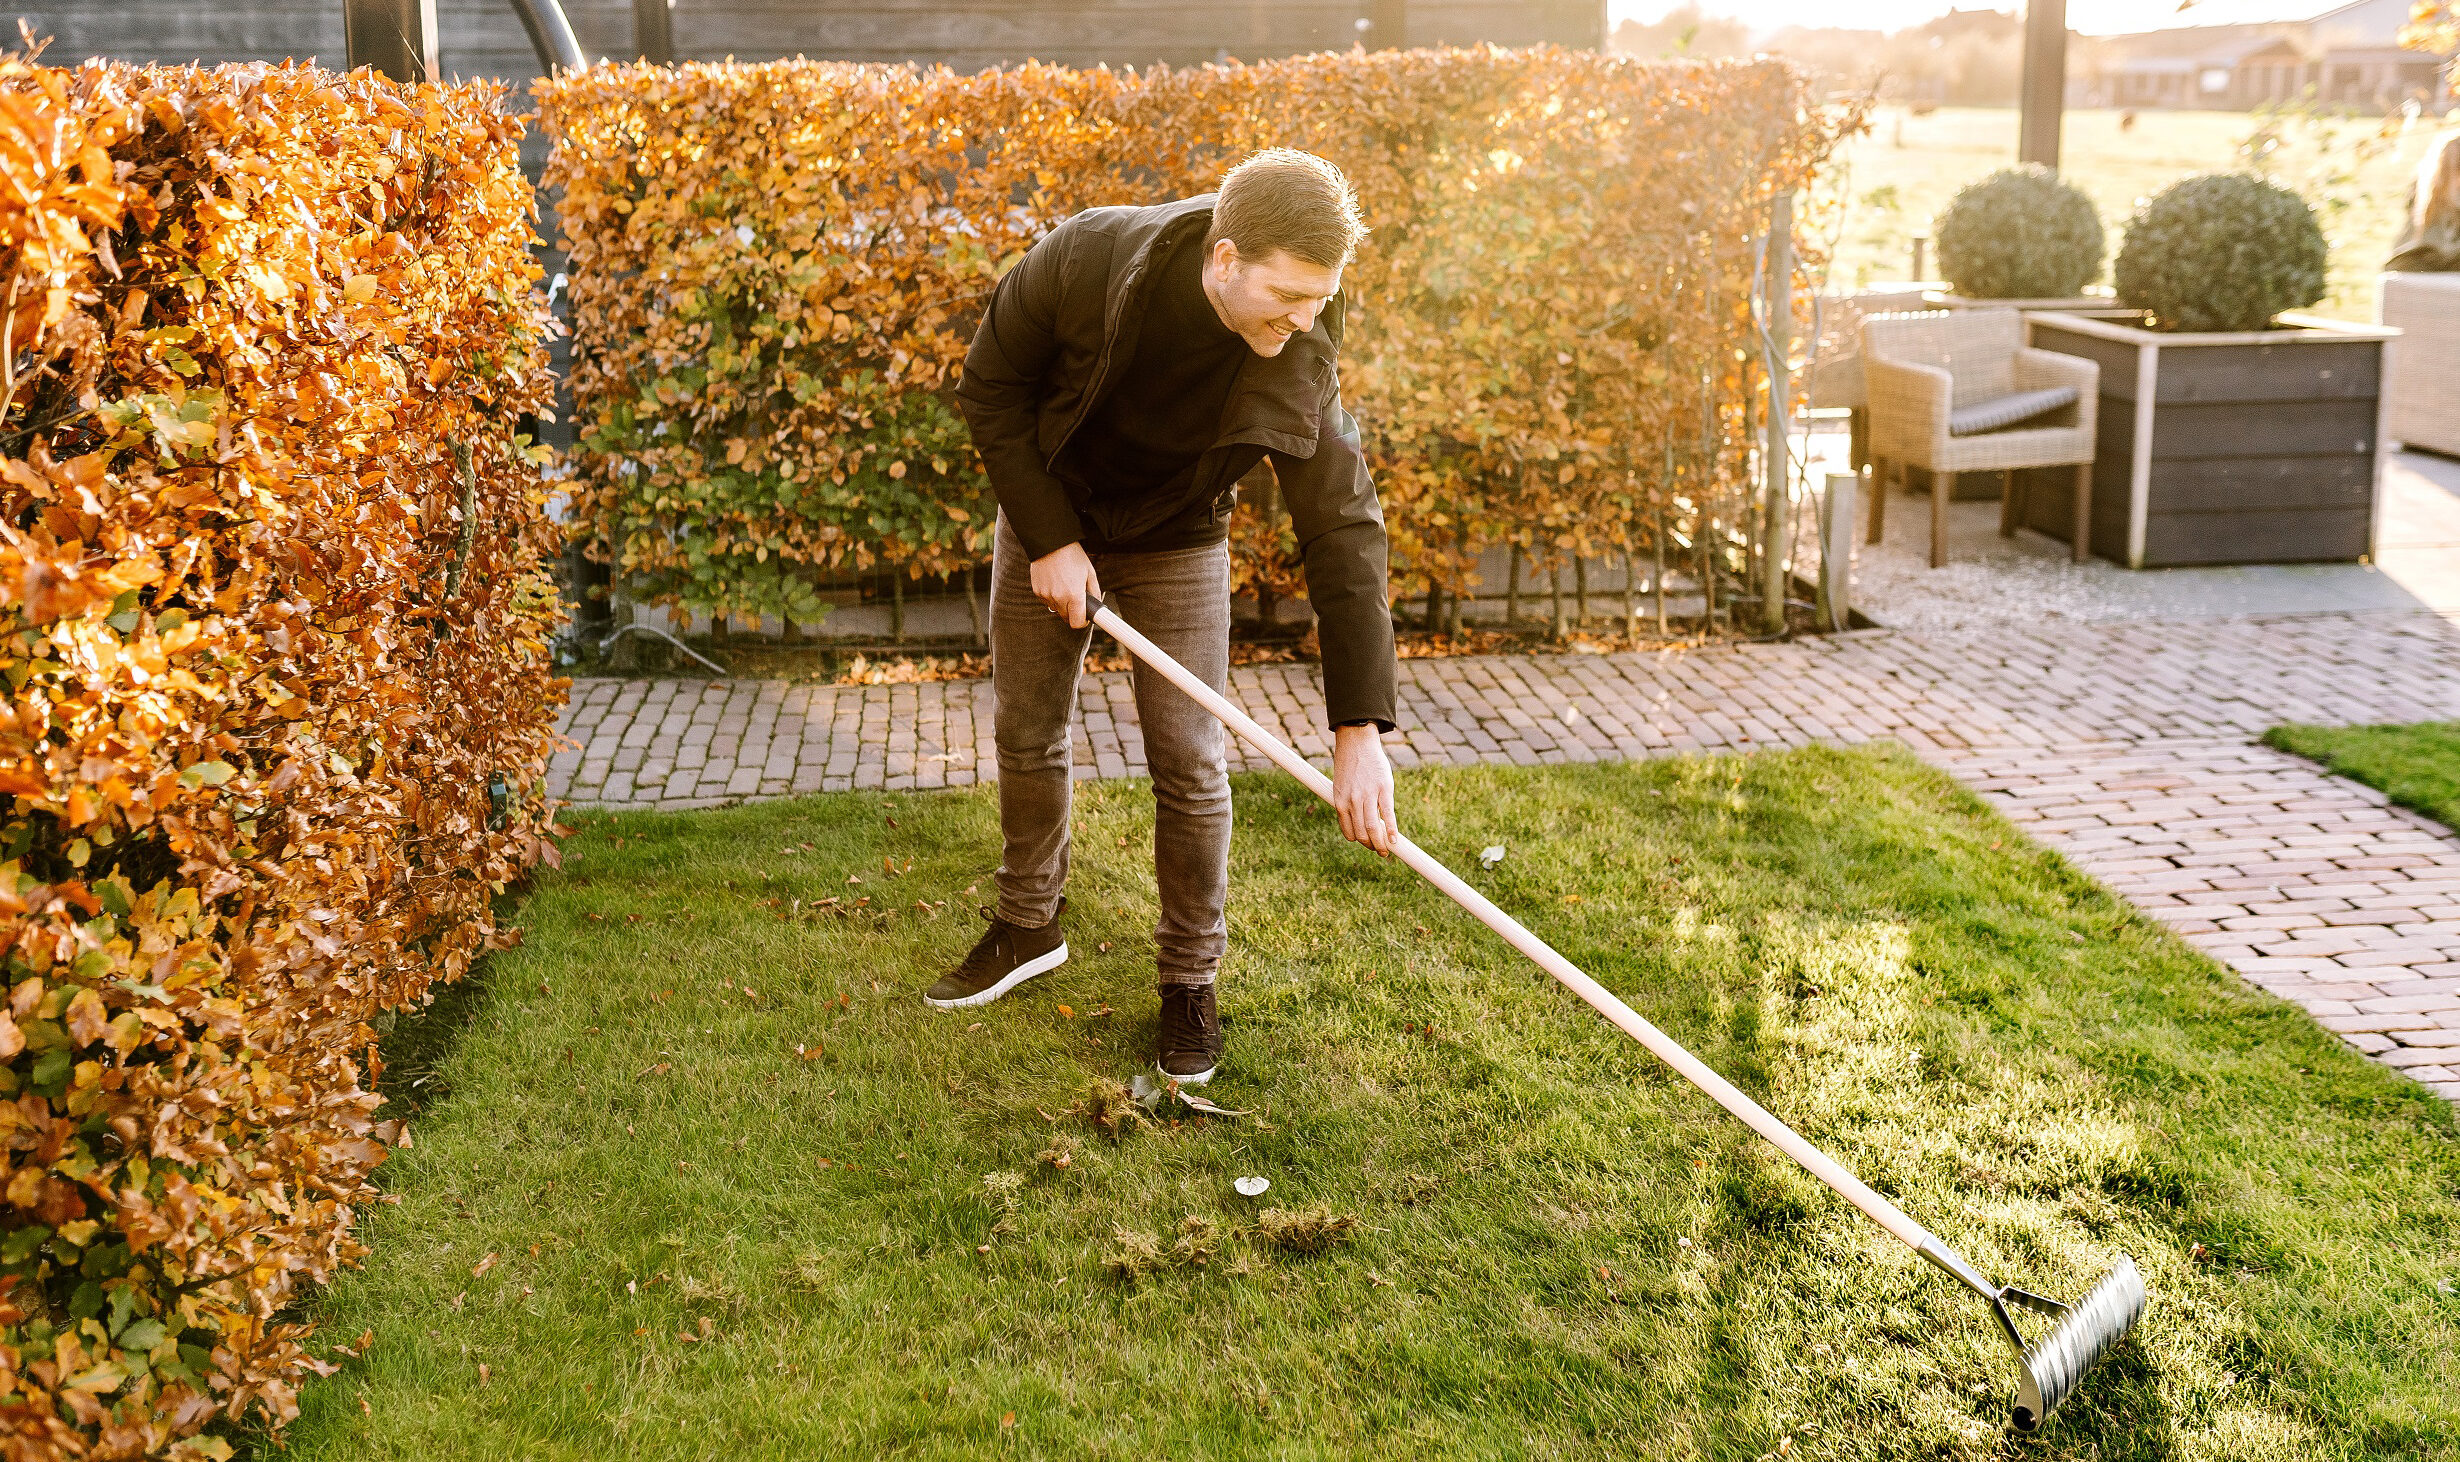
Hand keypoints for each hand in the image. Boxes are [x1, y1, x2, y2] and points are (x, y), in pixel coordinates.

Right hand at [1029, 541, 1100, 627]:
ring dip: (1061, 604)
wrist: (1050, 542)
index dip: (1082, 622)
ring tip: (1064, 586)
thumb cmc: (1073, 556)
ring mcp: (1046, 595)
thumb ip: (1094, 592)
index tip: (1084, 617)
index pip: (1077, 623)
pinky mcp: (1037, 591)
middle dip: (1072, 612)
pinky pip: (1046, 601)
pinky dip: (1051, 597)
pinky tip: (1055, 582)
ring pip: (1056, 610)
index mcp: (1074, 595)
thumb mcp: (1089, 572)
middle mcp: (1059, 598)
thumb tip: (1097, 605)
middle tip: (1076, 599)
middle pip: (1066, 618)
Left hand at [1331, 723, 1396, 855]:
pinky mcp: (1384, 789)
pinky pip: (1388, 815)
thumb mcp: (1340, 786)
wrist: (1357, 742)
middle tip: (1379, 851)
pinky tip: (1395, 840)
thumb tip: (1357, 822)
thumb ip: (1347, 804)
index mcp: (1340, 802)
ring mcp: (1368, 796)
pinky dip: (1392, 830)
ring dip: (1381, 844)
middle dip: (1371, 846)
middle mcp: (1352, 801)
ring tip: (1387, 850)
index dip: (1360, 842)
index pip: (1349, 832)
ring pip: (1373, 828)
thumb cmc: (1349, 765)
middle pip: (1362, 834)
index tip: (1367, 844)